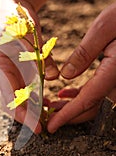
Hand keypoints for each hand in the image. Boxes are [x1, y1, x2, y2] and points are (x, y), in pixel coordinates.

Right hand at [0, 0, 58, 133]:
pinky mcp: (21, 68)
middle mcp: (4, 72)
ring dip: (33, 108)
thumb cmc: (15, 19)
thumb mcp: (26, 35)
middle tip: (41, 128)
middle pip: (13, 100)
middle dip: (27, 115)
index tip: (34, 126)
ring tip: (46, 115)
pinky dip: (37, 95)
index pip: (8, 96)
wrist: (14, 7)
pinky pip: (28, 87)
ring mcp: (12, 71)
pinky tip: (46, 100)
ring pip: (21, 96)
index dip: (21, 113)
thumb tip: (51, 77)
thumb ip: (37, 56)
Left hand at [47, 3, 115, 132]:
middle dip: (67, 115)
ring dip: (71, 106)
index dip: (67, 115)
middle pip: (91, 107)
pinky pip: (98, 92)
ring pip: (94, 102)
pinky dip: (80, 95)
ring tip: (51, 105)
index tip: (52, 126)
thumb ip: (85, 53)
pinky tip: (65, 93)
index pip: (88, 100)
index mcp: (115, 71)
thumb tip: (66, 76)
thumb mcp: (103, 29)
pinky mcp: (115, 76)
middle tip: (47, 117)